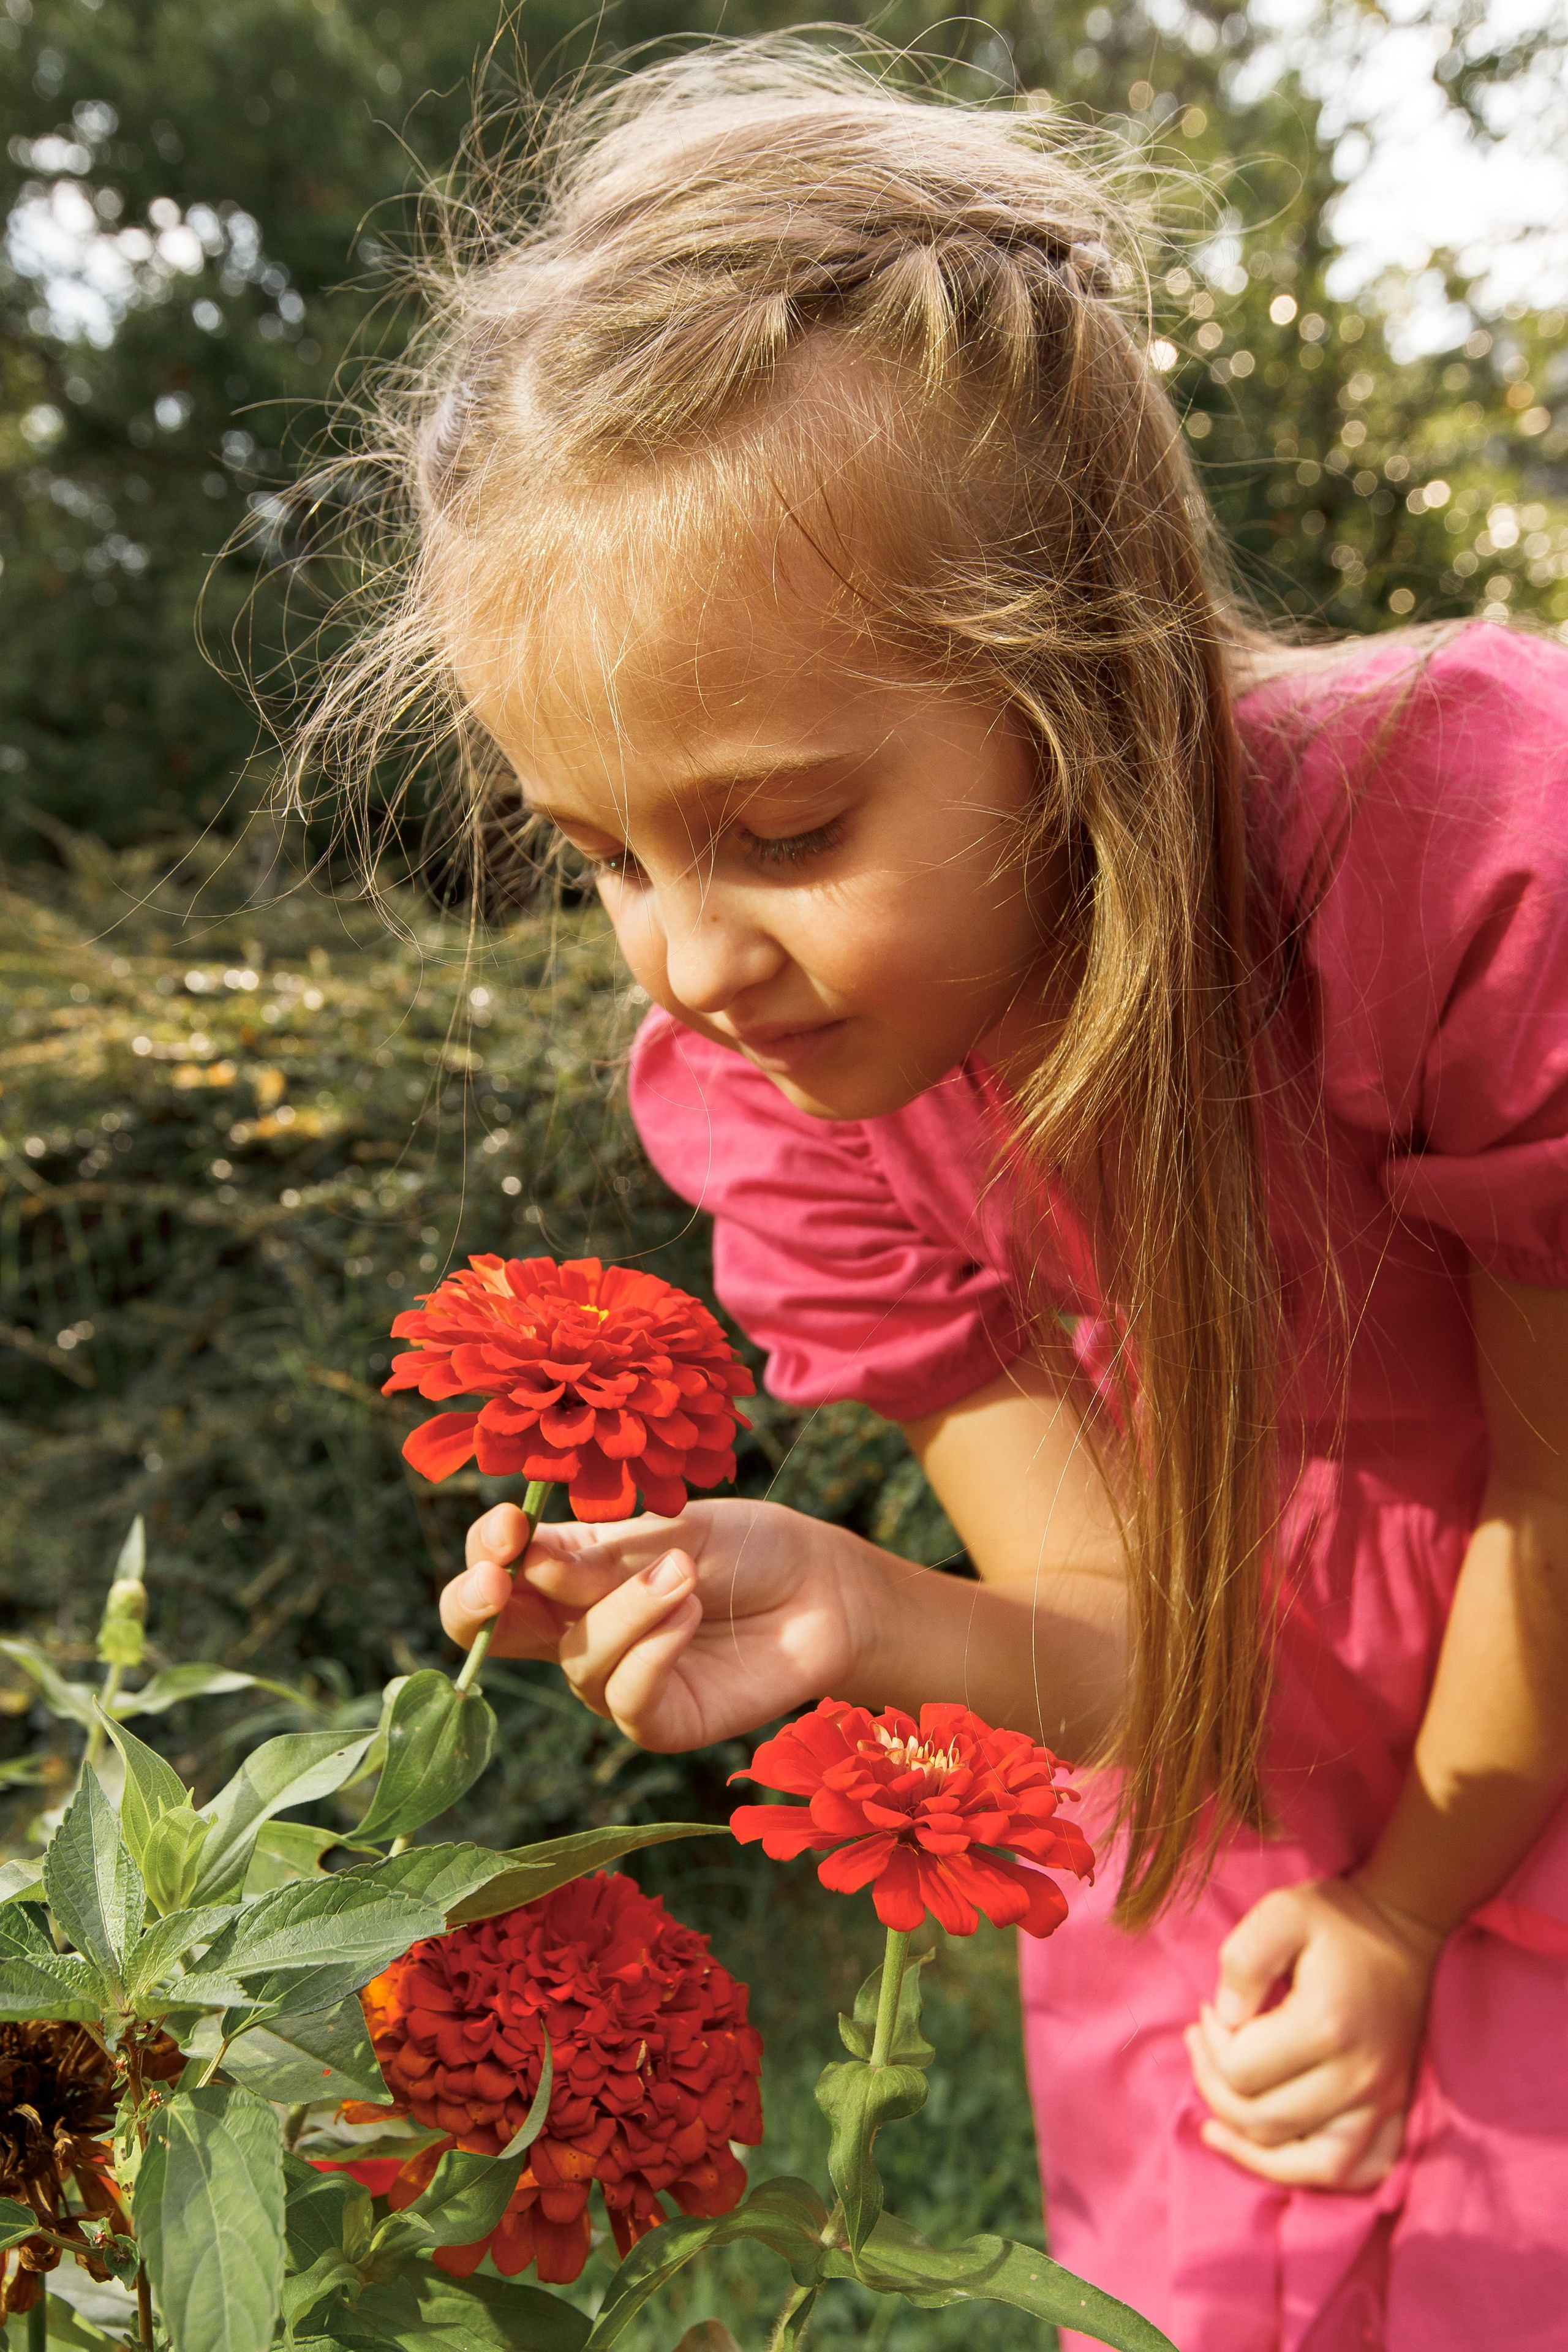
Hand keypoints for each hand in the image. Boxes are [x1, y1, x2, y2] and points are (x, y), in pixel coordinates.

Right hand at [439, 1498, 883, 1751]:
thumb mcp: (670, 1530)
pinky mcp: (658, 1720)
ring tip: (683, 1573)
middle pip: (490, 1632)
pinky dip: (654, 1652)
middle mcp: (576, 1628)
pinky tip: (690, 1614)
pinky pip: (627, 1698)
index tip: (509, 1526)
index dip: (485, 1552)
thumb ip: (600, 1555)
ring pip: (578, 1657)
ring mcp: (613, 1679)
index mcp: (567, 1571)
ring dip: (626, 1610)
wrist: (822, 1588)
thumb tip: (528, 1564)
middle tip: (503, 1574)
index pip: (496, 1570)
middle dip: (478, 1605)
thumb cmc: (745, 1547)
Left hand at [1184, 1875, 1443, 2189]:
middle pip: (1264, 2122)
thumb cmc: (1335, 1918)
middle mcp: (1357, 2076)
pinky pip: (1358, 2172)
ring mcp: (1381, 2099)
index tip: (1208, 2011)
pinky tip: (1275, 2154)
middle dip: (1216, 2089)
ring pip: (1310, 2166)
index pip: (1241, 2071)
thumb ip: (1242, 1960)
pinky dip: (1313, 2173)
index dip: (1210, 2044)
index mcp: (1325, 2027)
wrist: (1402, 1926)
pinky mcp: (1395, 2109)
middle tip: (1204, 2047)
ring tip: (1216, 2127)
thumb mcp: (1279, 1912)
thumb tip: (1224, 2017)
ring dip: (1254, 2152)